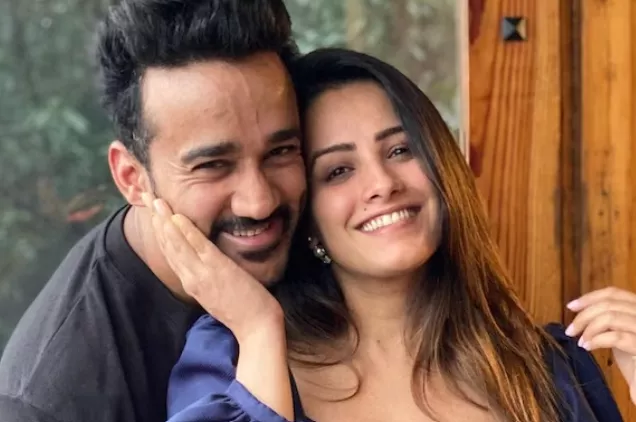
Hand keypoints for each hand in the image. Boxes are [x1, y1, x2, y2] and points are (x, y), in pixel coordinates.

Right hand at [141, 193, 282, 340]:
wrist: (256, 328)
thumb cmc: (242, 310)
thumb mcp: (218, 292)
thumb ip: (207, 276)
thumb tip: (205, 260)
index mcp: (191, 282)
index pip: (170, 252)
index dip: (160, 231)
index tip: (153, 212)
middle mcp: (191, 278)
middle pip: (168, 245)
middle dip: (156, 219)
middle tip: (145, 197)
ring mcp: (202, 274)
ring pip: (177, 244)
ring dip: (165, 221)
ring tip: (155, 201)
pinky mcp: (216, 271)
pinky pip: (197, 247)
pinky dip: (185, 232)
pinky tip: (177, 218)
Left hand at [566, 287, 635, 403]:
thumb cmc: (634, 364)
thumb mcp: (621, 335)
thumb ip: (609, 320)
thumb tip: (582, 310)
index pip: (615, 293)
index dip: (590, 297)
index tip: (571, 306)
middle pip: (610, 304)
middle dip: (584, 315)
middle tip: (570, 330)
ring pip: (611, 317)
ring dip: (589, 328)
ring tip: (580, 341)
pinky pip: (617, 337)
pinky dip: (597, 340)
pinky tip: (588, 347)